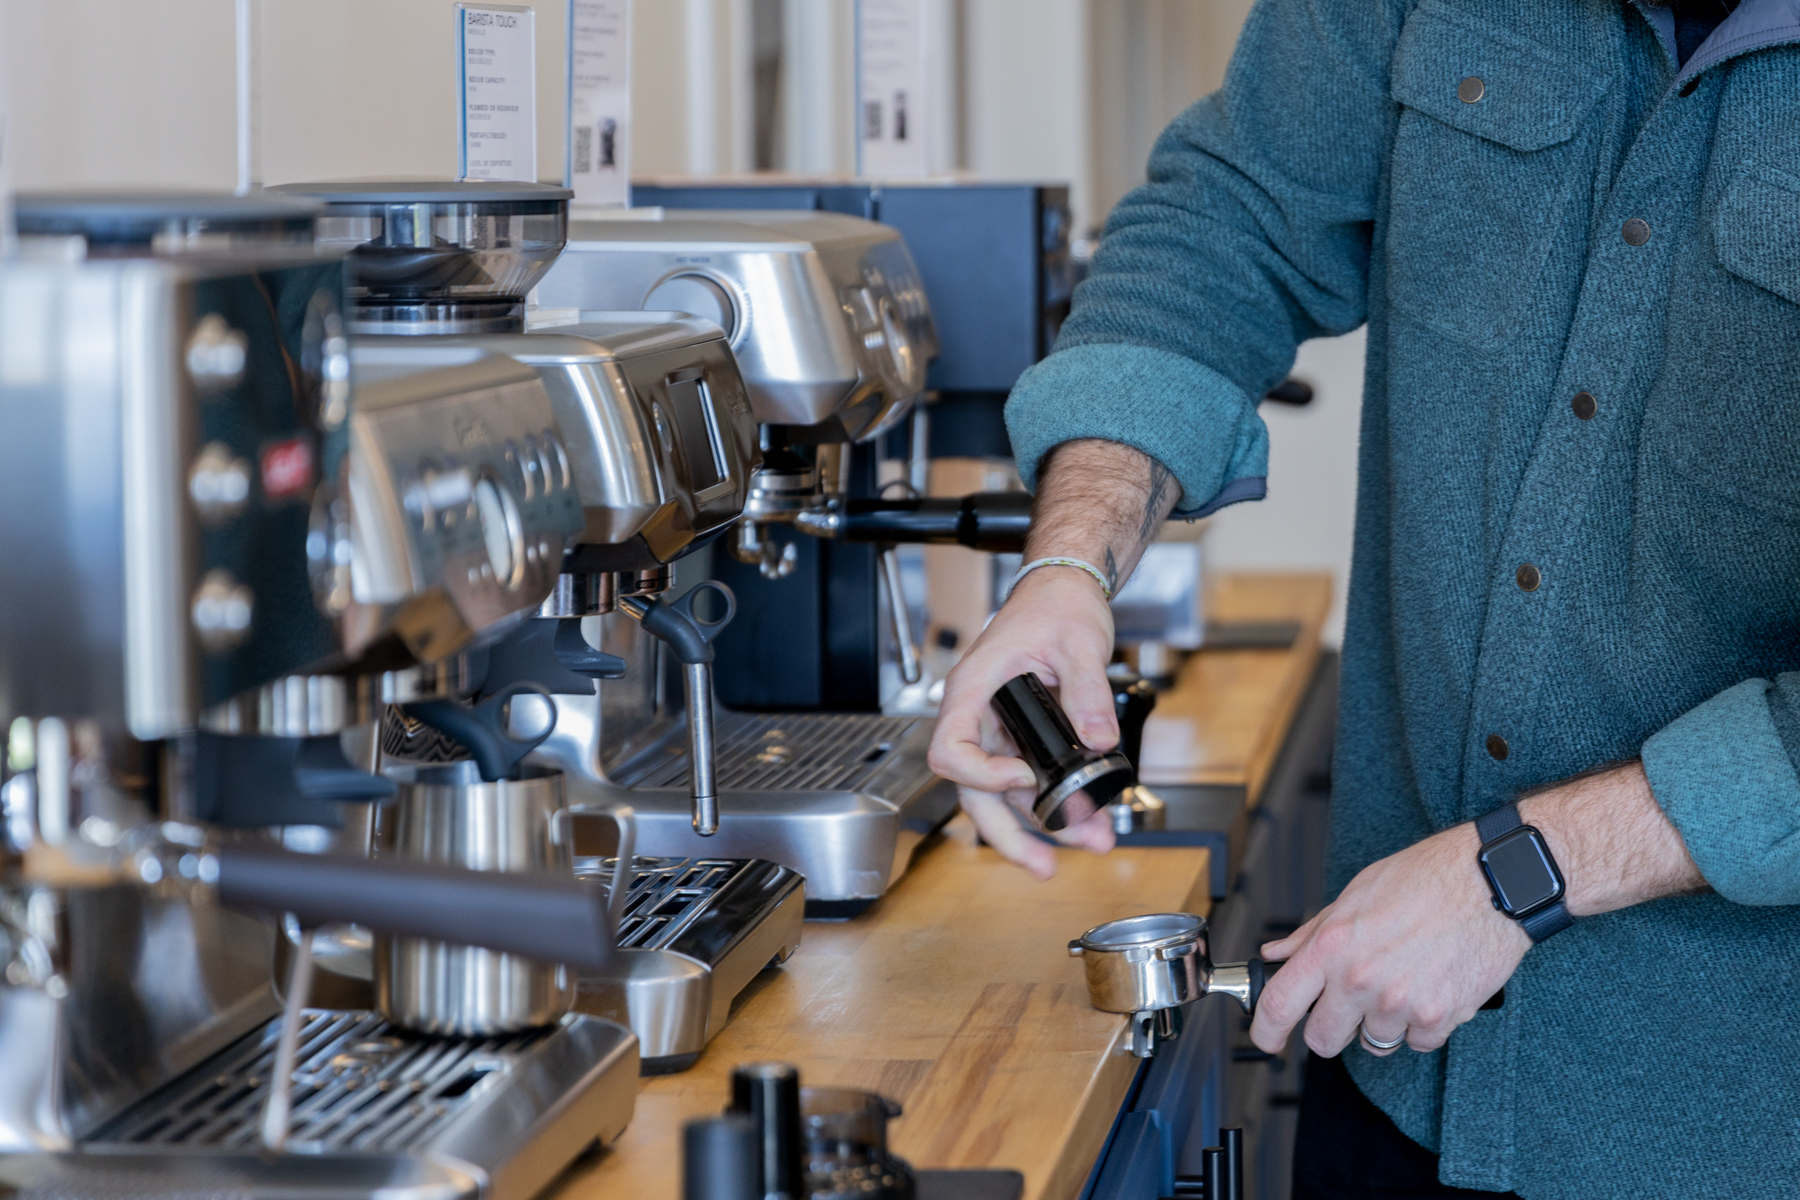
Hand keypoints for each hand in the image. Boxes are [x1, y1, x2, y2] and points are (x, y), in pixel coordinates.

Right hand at [926, 567, 1119, 877]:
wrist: (1065, 591)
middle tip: (1044, 866)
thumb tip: (1099, 739)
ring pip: (1005, 795)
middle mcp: (978, 716)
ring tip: (1090, 842)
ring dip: (1044, 825)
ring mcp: (998, 729)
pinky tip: (1087, 818)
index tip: (1024, 778)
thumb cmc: (1056, 605)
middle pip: (974, 792)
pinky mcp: (1021, 737)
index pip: (949, 750)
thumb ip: (1086, 692)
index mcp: (975, 689)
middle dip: (1008, 834)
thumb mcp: (1079, 643)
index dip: (982, 776)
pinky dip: (1056, 802)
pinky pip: (1029, 780)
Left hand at [1249, 823, 1529, 1056]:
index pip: (1278, 1005)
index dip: (1264, 1030)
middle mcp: (1360, 980)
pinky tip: (1430, 987)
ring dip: (1381, 1022)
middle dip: (1330, 1027)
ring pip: (1374, 1042)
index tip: (1265, 1038)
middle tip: (1346, 1004)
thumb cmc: (1425, 879)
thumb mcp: (1355, 894)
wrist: (1490, 883)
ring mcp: (1400, 1003)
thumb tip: (1277, 953)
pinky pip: (1417, 1042)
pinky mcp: (1439, 1018)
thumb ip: (1312, 932)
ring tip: (1401, 981)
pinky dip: (1421, 1024)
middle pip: (1323, 1039)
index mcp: (1332, 946)